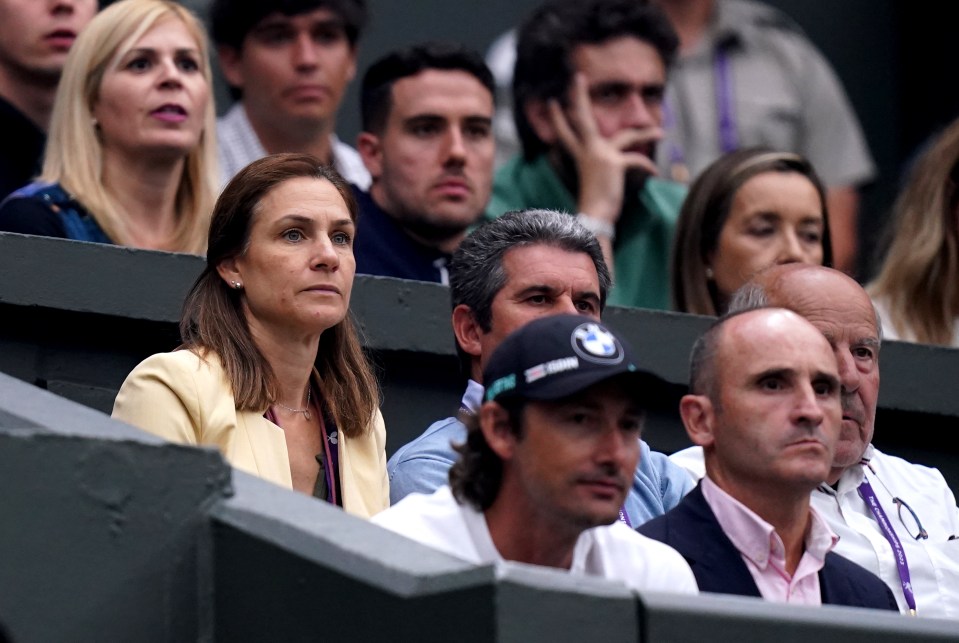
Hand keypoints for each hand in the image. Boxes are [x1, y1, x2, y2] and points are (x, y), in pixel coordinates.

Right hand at [549, 73, 661, 224]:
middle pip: (582, 118)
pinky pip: (637, 160)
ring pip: (627, 136)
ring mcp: (601, 154)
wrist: (594, 215)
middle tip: (577, 76)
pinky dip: (647, 168)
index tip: (553, 103)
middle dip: (580, 96)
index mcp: (580, 156)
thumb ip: (598, 166)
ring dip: (646, 134)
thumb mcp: (593, 179)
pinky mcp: (615, 163)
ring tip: (661, 132)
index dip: (558, 119)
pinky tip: (655, 173)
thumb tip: (610, 163)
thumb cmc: (594, 204)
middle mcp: (589, 151)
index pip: (565, 133)